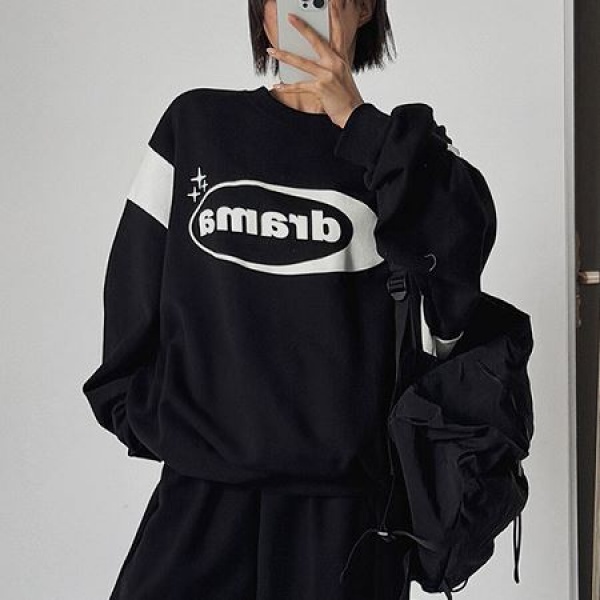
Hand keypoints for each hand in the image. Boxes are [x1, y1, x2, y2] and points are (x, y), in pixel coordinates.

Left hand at [266, 3, 364, 128]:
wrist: (354, 114)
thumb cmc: (347, 96)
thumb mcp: (342, 75)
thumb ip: (330, 64)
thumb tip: (312, 59)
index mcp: (341, 58)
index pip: (338, 32)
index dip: (334, 16)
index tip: (330, 3)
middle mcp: (335, 63)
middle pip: (316, 40)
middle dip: (302, 28)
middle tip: (290, 17)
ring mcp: (327, 75)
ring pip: (301, 62)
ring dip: (284, 56)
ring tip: (272, 51)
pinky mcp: (320, 88)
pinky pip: (299, 86)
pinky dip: (287, 87)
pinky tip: (277, 85)